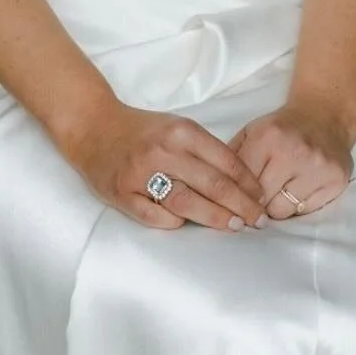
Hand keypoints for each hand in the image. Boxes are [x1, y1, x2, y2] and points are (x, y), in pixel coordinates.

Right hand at [66, 100, 269, 231]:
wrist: (94, 127)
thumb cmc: (143, 130)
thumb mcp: (176, 127)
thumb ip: (203, 150)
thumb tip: (240, 182)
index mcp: (181, 131)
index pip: (225, 161)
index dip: (248, 183)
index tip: (262, 198)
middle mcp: (164, 151)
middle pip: (212, 184)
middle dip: (241, 205)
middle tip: (258, 221)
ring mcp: (142, 174)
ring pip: (188, 203)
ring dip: (215, 217)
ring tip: (234, 227)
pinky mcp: (124, 194)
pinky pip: (156, 216)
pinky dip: (175, 222)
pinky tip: (188, 225)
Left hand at [227, 100, 355, 220]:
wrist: (324, 115)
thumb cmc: (281, 128)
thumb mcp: (251, 132)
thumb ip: (230, 158)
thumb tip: (214, 189)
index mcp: (267, 137)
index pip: (242, 182)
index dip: (236, 193)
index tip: (234, 198)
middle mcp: (294, 152)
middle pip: (261, 200)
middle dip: (255, 203)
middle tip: (256, 199)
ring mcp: (317, 167)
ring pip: (282, 211)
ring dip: (276, 207)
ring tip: (278, 192)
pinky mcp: (335, 180)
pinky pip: (306, 211)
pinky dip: (297, 205)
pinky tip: (298, 189)